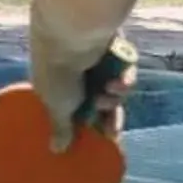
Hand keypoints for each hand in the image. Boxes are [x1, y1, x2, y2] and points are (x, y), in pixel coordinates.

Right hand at [28, 29, 133, 151]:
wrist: (71, 31)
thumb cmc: (59, 72)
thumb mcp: (57, 107)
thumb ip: (61, 128)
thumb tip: (56, 150)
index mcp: (59, 87)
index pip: (78, 112)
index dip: (92, 126)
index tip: (102, 138)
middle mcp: (78, 73)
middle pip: (102, 101)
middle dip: (108, 115)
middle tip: (112, 129)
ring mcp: (97, 60)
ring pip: (115, 87)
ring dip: (115, 96)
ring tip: (109, 92)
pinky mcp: (114, 47)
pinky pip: (125, 69)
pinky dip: (123, 77)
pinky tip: (119, 80)